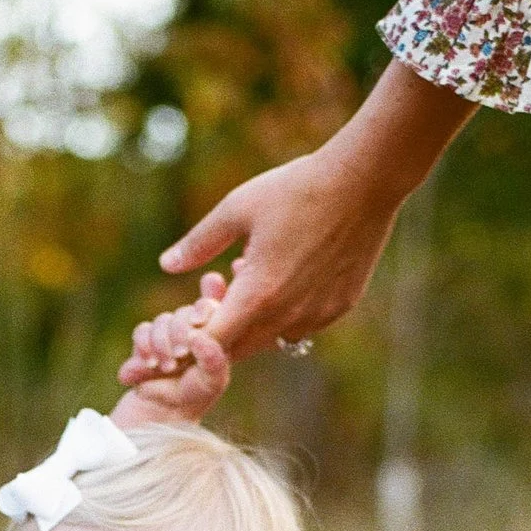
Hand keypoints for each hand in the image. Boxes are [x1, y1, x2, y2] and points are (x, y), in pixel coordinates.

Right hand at [114, 273, 233, 423]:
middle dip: (180, 333)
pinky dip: (145, 347)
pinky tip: (150, 364)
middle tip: (181, 356)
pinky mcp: (146, 340)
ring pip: (162, 320)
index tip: (200, 321)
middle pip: (184, 312)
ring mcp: (168, 332)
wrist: (165, 409)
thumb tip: (197, 336)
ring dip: (162, 345)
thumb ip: (213, 358)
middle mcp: (191, 328)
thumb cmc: (197, 394)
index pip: (212, 304)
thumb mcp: (213, 380)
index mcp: (213, 332)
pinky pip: (142, 331)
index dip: (206, 304)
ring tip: (166, 368)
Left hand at [124, 59, 471, 363]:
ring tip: (249, 275)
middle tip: (210, 303)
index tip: (179, 332)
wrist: (364, 182)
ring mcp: (318, 315)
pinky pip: (302, 326)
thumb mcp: (237, 209)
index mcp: (257, 294)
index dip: (190, 343)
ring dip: (251, 323)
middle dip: (219, 335)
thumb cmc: (296, 189)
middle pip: (240, 348)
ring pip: (272, 339)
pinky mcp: (340, 307)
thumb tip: (166, 264)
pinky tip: (281, 276)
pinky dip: (283, 314)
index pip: (212, 343)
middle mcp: (288, 315)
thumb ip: (199, 243)